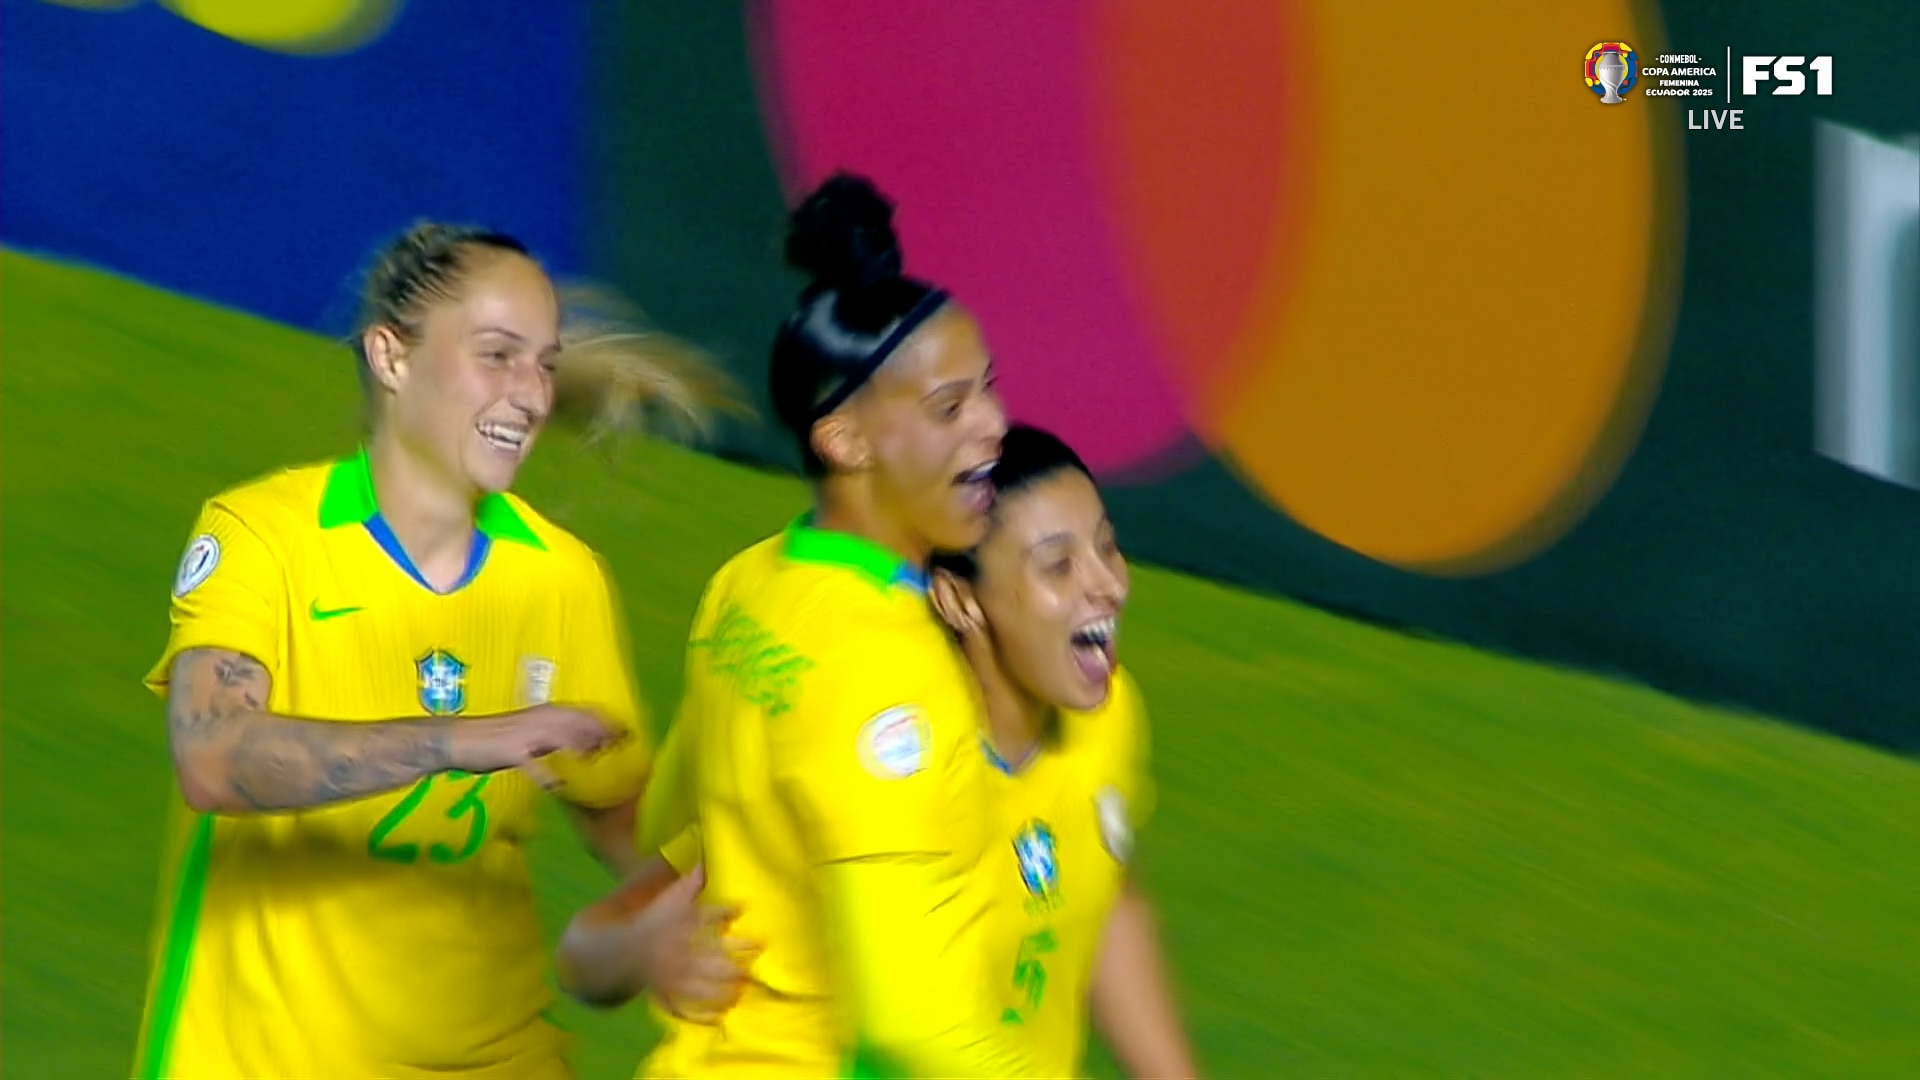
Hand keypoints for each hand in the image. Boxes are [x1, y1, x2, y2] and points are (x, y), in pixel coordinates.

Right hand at [454, 706, 618, 775]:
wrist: (458, 739)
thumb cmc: (495, 740)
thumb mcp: (532, 737)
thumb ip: (558, 740)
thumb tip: (588, 748)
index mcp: (545, 714)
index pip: (583, 713)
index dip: (607, 722)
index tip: (628, 735)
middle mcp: (540, 719)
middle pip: (579, 722)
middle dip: (603, 733)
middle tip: (624, 746)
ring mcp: (526, 734)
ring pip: (562, 737)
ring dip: (583, 747)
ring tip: (600, 759)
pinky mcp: (511, 751)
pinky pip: (533, 764)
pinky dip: (547, 775)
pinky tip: (559, 785)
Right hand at [635, 866, 759, 1024]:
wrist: (621, 953)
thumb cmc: (654, 922)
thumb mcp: (670, 899)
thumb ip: (691, 882)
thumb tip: (707, 855)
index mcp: (678, 927)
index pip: (701, 917)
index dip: (722, 913)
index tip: (742, 909)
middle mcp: (676, 952)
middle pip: (705, 955)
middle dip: (731, 957)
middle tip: (756, 954)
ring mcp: (671, 976)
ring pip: (698, 985)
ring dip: (721, 987)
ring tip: (744, 987)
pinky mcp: (667, 995)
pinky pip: (683, 1009)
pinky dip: (700, 1016)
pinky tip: (721, 1018)